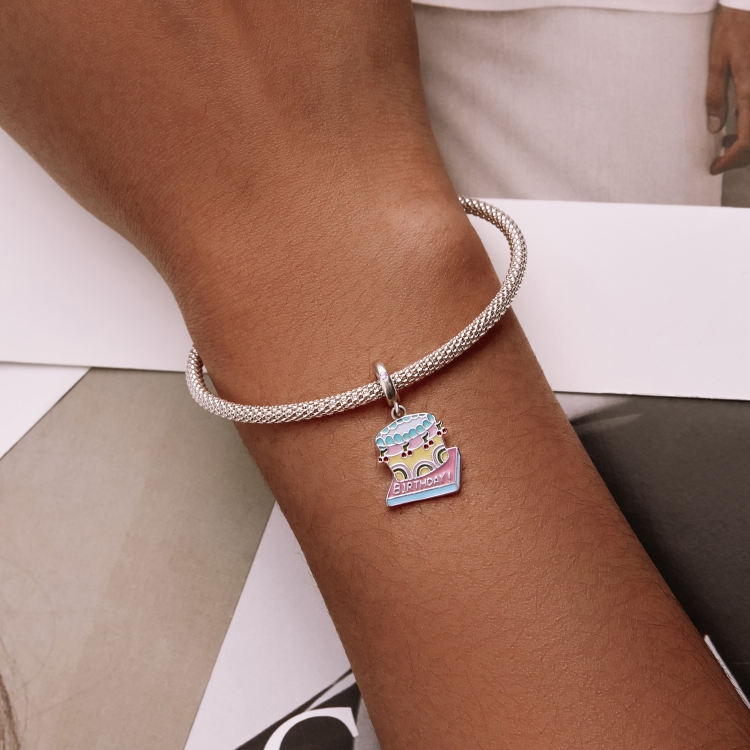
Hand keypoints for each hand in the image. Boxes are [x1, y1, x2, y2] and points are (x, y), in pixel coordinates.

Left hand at [707, 6, 749, 173]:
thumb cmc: (734, 27)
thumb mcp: (717, 61)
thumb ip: (715, 95)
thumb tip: (715, 127)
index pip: (748, 140)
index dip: (732, 160)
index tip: (715, 167)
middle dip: (742, 157)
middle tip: (721, 159)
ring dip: (748, 142)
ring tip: (727, 142)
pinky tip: (738, 124)